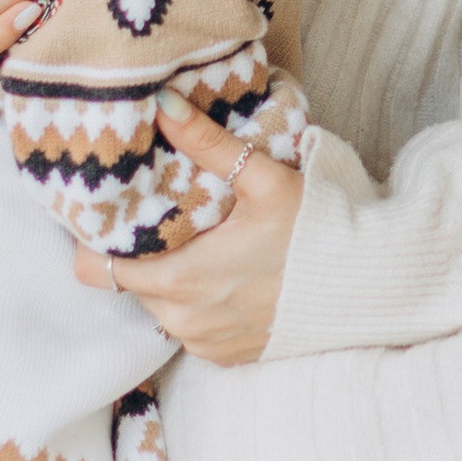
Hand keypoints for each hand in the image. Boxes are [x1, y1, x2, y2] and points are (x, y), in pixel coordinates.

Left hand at [75, 103, 304, 367]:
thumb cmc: (316, 231)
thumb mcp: (262, 179)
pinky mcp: (228, 356)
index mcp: (180, 279)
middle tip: (162, 218)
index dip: (93, 243)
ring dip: (171, 280)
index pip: (98, 271)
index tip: (106, 218)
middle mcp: (184, 320)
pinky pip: (192, 327)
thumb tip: (161, 104)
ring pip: (161, 308)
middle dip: (140, 254)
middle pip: (132, 284)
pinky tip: (226, 275)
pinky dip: (199, 304)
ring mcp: (206, 343)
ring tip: (199, 243)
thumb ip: (205, 143)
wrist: (369, 287)